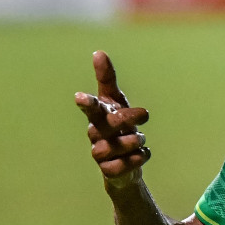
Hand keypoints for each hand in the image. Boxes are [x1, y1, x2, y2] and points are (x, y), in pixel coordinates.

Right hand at [75, 51, 150, 187]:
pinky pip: (119, 168)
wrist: (125, 161)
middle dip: (125, 120)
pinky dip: (135, 160)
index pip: (91, 106)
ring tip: (141, 141)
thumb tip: (98, 52)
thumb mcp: (116, 101)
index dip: (86, 102)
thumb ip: (107, 79)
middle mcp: (95, 134)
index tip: (79, 96)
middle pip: (105, 126)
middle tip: (145, 115)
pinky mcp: (109, 171)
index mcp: (98, 115)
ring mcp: (100, 154)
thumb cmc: (118, 126)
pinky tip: (142, 155)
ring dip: (132, 142)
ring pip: (112, 148)